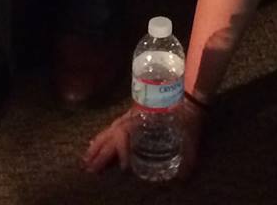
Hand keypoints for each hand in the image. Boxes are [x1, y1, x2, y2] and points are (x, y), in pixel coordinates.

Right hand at [83, 101, 203, 178]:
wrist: (190, 96)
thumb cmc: (189, 116)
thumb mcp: (190, 137)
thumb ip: (188, 158)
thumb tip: (183, 178)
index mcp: (144, 120)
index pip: (125, 135)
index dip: (122, 152)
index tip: (124, 168)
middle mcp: (134, 118)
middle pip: (112, 135)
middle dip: (100, 153)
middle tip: (88, 168)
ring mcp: (132, 116)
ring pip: (110, 130)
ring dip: (98, 145)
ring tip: (86, 158)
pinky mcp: (133, 116)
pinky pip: (113, 127)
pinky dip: (103, 136)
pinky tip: (96, 142)